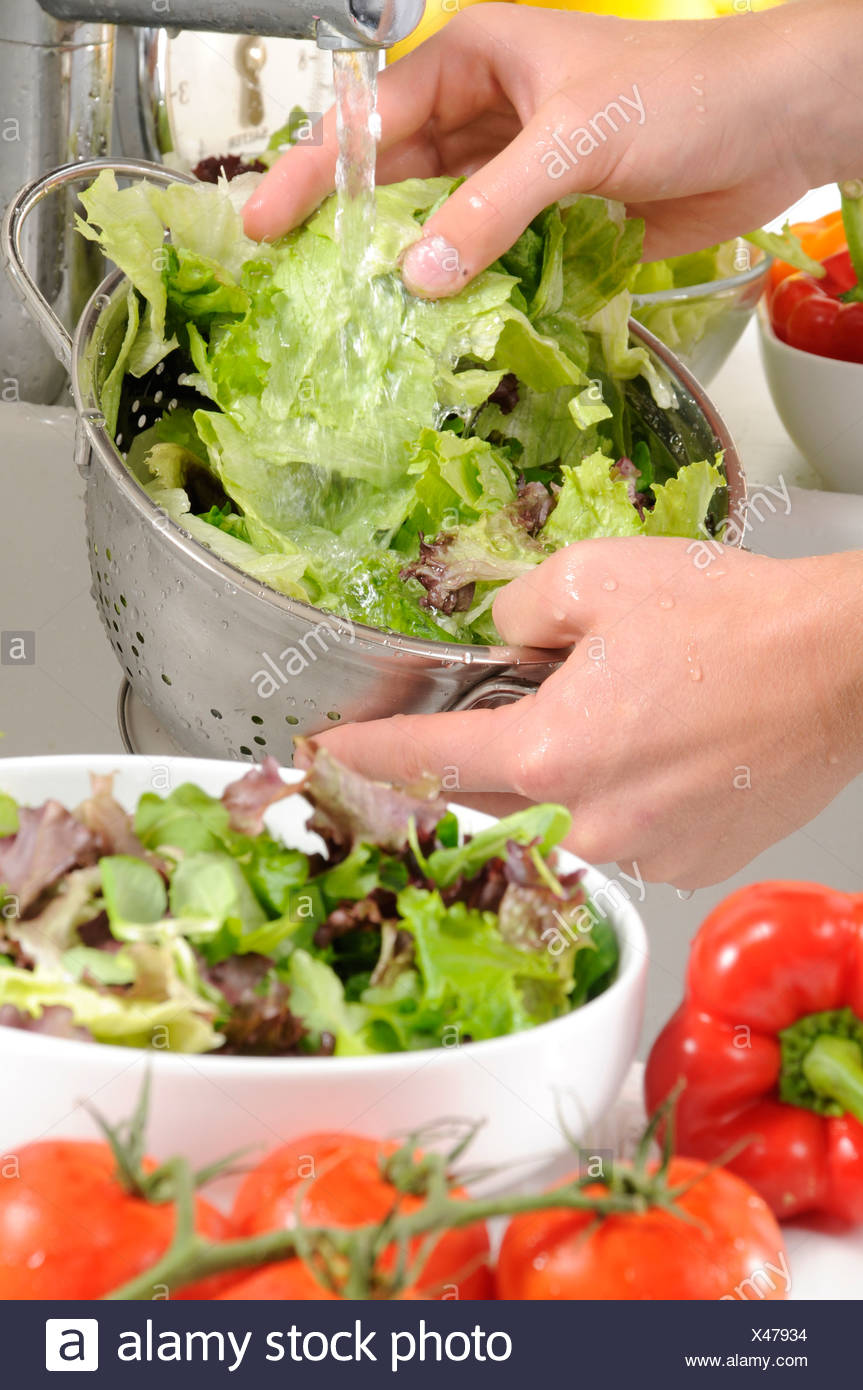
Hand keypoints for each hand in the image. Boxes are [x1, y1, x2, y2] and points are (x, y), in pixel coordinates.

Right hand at [244, 0, 858, 295]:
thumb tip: (423, 278)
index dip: (315, 167)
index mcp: (475, 57)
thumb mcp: (573, 139)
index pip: (372, 115)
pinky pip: (490, 256)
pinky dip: (466, 288)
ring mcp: (516, 170)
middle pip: (393, 173)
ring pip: (438, 220)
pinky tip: (434, 322)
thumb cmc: (684, 91)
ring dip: (405, 264)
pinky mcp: (549, 220)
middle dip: (346, 224)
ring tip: (352, 312)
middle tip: (294, 277)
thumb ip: (492, 208)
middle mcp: (486, 111)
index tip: (266, 219)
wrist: (772, 128)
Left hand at [313, 538, 862, 888]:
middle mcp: (587, 823)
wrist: (839, 668)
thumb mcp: (595, 576)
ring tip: (612, 717)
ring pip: (552, 823)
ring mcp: (640, 854)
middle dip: (463, 760)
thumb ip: (515, 608)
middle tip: (492, 712)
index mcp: (548, 754)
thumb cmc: (737, 623)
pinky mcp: (685, 865)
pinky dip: (613, 801)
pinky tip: (653, 752)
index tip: (319, 756)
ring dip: (552, 779)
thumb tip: (496, 634)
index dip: (355, 756)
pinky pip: (617, 838)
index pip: (415, 764)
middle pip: (476, 802)